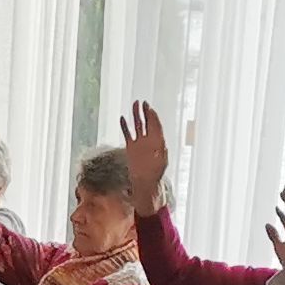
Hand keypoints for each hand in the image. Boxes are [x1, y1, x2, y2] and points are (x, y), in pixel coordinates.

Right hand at [119, 100, 170, 216]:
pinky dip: (125, 126)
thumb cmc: (155, 174)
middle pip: (147, 122)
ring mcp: (139, 143)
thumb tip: (162, 145)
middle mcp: (148, 140)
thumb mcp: (162, 162)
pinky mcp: (131, 147)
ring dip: (136, 115)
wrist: (144, 182)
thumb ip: (161, 152)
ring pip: (137, 126)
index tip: (150, 108)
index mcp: (157, 141)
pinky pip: (127, 134)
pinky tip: (123, 119)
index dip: (153, 117)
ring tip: (134, 105)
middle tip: (143, 102)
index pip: (155, 125)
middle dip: (145, 112)